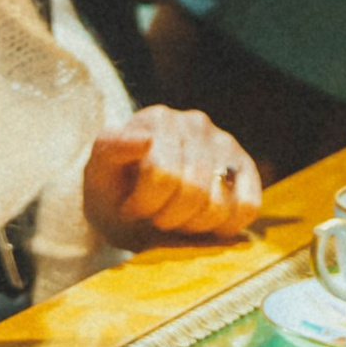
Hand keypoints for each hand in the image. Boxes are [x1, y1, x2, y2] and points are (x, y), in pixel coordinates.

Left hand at [82, 107, 262, 246]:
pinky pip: (247, 208)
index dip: (144, 204)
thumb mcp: (98, 174)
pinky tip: (202, 222)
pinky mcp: (245, 170)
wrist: (133, 205)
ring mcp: (225, 144)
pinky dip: (225, 226)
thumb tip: (144, 138)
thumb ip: (111, 150)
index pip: (163, 174)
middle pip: (193, 191)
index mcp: (157, 119)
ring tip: (175, 215)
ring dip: (192, 225)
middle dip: (167, 217)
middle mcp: (196, 123)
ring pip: (219, 205)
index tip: (130, 206)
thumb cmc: (115, 190)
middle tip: (154, 215)